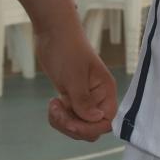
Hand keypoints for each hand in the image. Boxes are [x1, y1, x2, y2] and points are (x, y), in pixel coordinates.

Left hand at [34, 20, 117, 141]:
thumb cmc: (66, 49)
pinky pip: (68, 117)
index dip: (90, 127)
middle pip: (91, 128)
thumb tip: (98, 121)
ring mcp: (84, 98)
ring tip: (52, 105)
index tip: (72, 122)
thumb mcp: (74, 77)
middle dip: (73, 126)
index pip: (106, 121)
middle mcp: (98, 97)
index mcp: (105, 91)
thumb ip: (84, 102)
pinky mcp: (71, 97)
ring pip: (78, 125)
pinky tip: (52, 103)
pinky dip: (58, 117)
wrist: (52, 32)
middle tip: (57, 110)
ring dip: (63, 122)